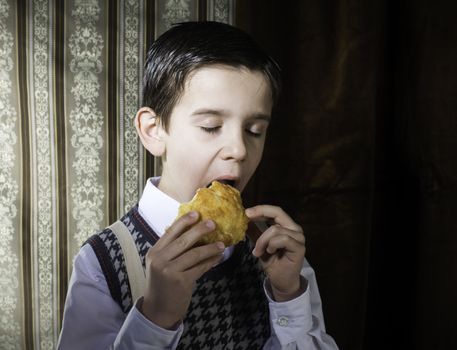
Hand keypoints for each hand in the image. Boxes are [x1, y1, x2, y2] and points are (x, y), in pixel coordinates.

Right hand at [141, 211, 224, 328]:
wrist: (158, 309)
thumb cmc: (163, 283)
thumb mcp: (161, 264)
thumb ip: (171, 250)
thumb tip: (194, 232)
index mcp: (154, 252)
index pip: (170, 232)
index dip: (184, 221)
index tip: (197, 213)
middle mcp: (160, 260)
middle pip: (183, 240)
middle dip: (200, 230)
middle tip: (213, 223)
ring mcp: (169, 271)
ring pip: (194, 254)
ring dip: (210, 248)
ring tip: (222, 243)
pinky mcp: (181, 282)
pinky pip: (200, 267)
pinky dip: (211, 261)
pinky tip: (218, 257)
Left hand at [246, 205, 305, 301]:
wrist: (281, 281)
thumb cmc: (273, 262)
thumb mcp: (259, 244)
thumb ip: (254, 231)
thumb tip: (243, 219)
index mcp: (285, 225)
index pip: (274, 211)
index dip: (260, 209)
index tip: (246, 212)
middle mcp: (294, 228)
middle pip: (278, 212)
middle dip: (261, 212)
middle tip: (247, 216)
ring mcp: (298, 237)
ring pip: (276, 229)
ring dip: (262, 240)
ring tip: (258, 251)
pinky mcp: (299, 247)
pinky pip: (283, 239)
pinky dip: (272, 245)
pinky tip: (269, 252)